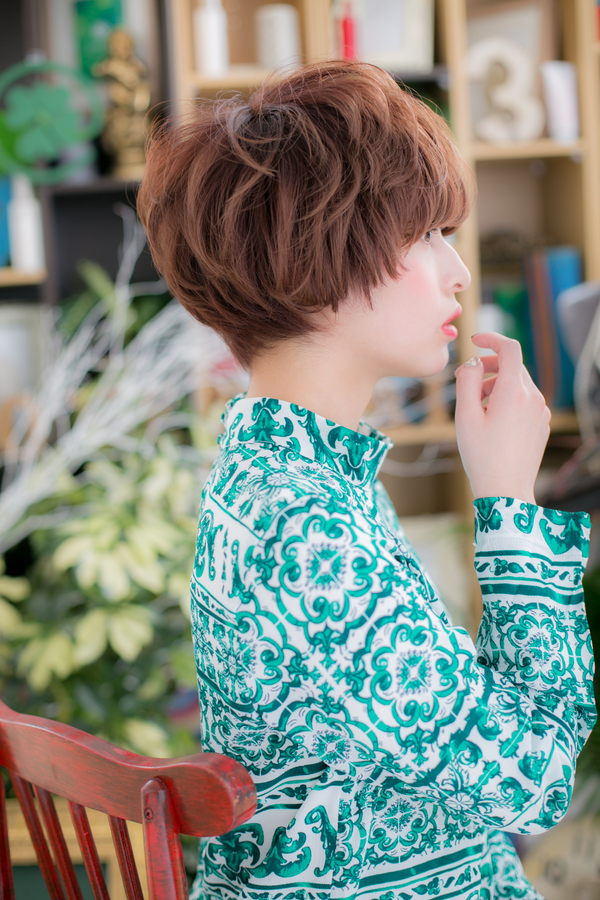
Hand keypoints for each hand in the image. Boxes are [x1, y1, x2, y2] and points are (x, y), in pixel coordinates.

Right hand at [454, 333, 550, 503]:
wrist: (505, 491)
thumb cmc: (481, 455)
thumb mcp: (464, 415)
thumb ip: (467, 381)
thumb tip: (473, 362)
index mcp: (514, 391)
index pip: (509, 348)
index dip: (491, 339)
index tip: (475, 341)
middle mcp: (533, 397)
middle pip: (514, 367)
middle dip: (490, 367)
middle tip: (467, 382)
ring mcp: (541, 412)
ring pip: (519, 385)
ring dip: (498, 385)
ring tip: (477, 406)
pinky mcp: (542, 425)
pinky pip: (526, 402)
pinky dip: (509, 400)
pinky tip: (493, 421)